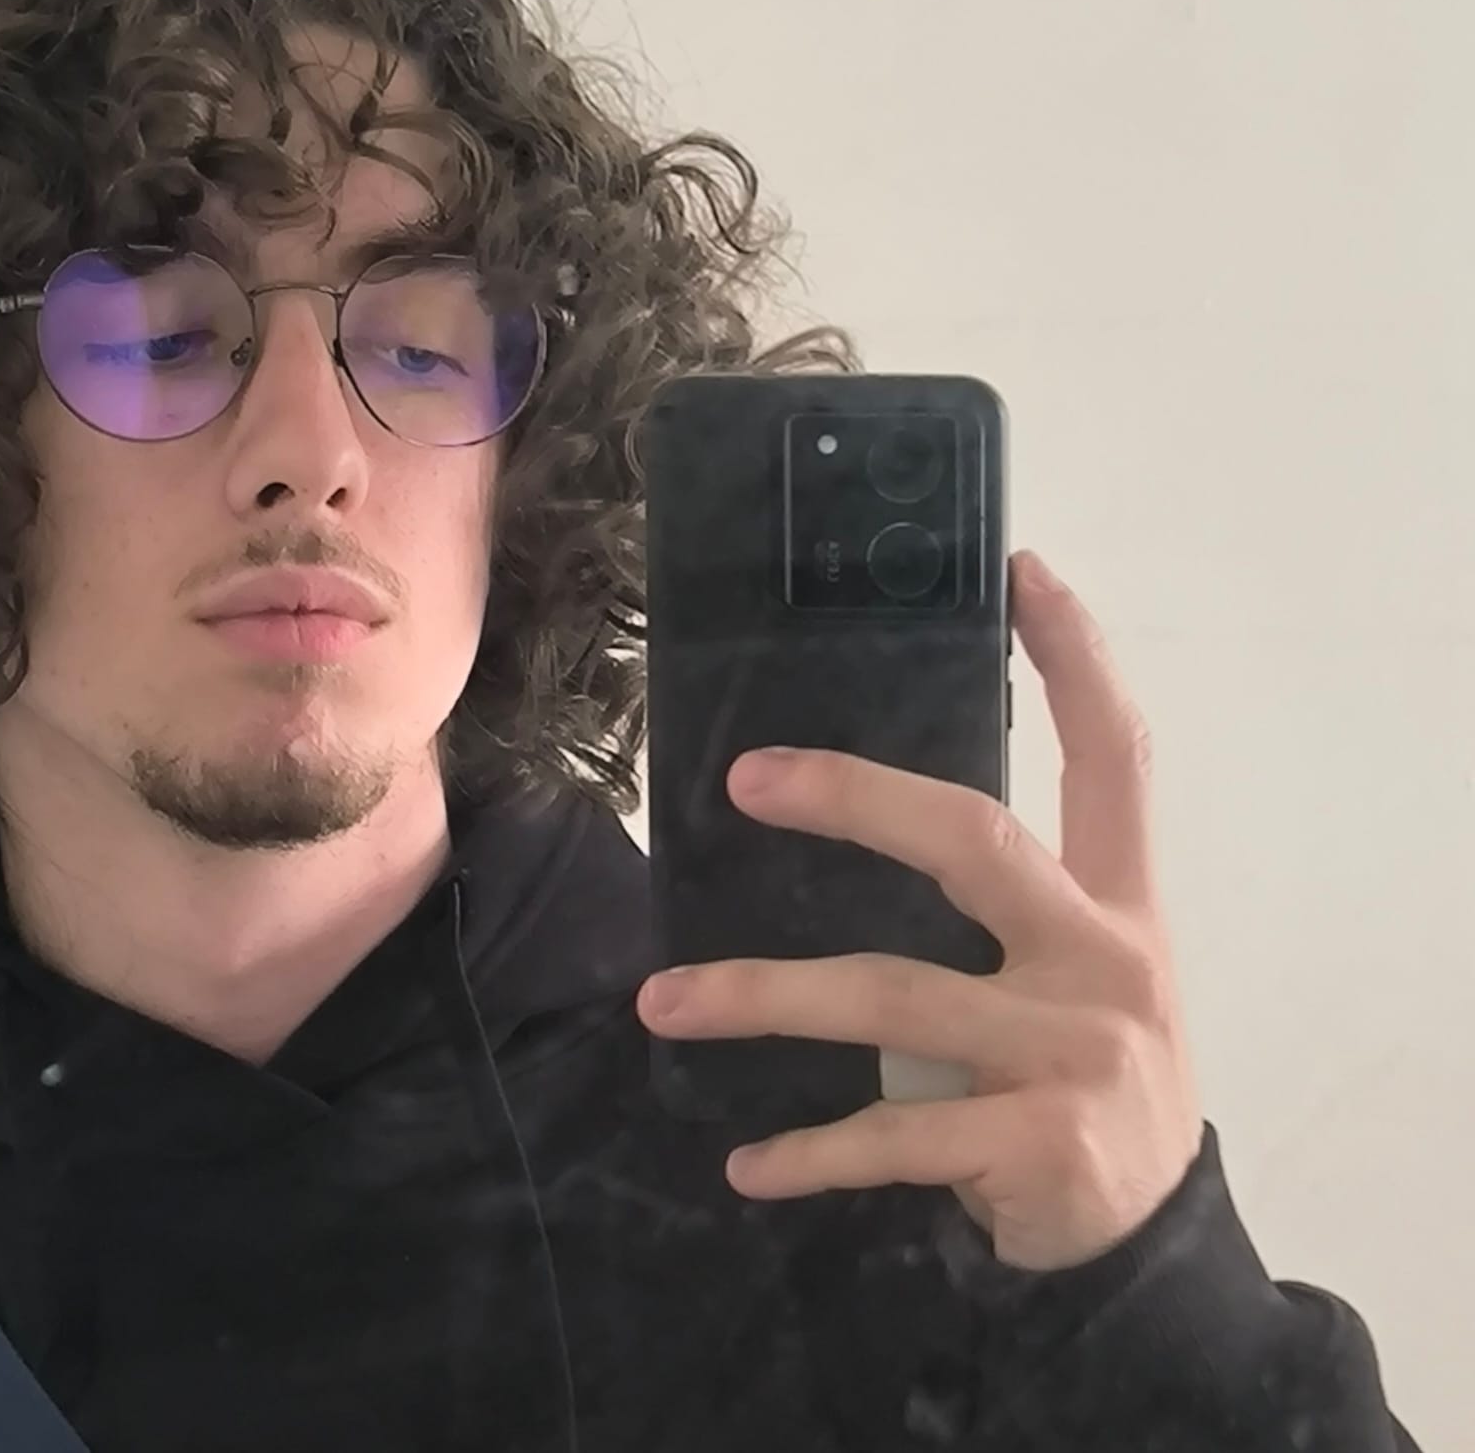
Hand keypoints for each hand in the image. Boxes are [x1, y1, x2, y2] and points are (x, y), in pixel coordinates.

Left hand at [636, 549, 1204, 1272]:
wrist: (1155, 1251)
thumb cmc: (1087, 1080)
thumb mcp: (1084, 977)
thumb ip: (1010, 908)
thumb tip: (857, 812)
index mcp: (1120, 905)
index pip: (1114, 758)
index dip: (1079, 660)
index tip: (1023, 569)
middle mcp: (1102, 961)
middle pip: (973, 842)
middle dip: (855, 798)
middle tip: (745, 779)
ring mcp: (1071, 1054)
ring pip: (888, 996)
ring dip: (762, 996)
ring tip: (665, 1001)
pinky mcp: (1036, 1146)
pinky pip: (892, 1135)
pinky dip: (810, 1151)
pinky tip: (747, 1162)